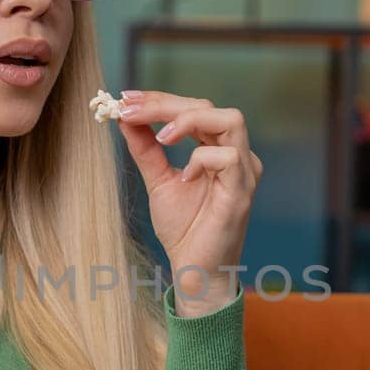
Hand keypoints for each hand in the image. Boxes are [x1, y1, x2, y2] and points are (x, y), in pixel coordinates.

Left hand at [115, 91, 263, 316]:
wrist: (194, 270)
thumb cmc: (184, 229)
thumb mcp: (158, 180)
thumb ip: (145, 149)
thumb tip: (126, 117)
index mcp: (218, 148)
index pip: (195, 107)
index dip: (159, 99)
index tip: (126, 99)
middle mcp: (236, 154)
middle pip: (210, 106)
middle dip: (166, 104)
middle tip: (130, 109)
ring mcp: (244, 171)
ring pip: (230, 120)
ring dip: (189, 120)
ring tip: (161, 137)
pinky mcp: (242, 192)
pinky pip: (229, 158)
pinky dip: (201, 159)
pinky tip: (184, 176)